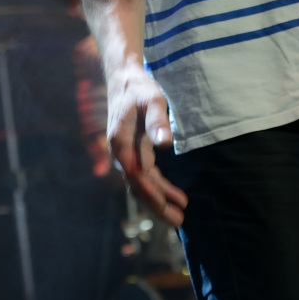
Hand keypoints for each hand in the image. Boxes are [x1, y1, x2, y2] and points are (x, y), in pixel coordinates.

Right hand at [106, 61, 187, 226]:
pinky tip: (170, 195)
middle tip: (179, 221)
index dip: (154, 193)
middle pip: (137, 185)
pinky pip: (142, 175)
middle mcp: (119, 151)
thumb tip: (165, 144)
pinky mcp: (131, 151)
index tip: (172, 206)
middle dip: (157, 205)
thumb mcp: (152, 100)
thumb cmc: (139, 88)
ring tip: (178, 215)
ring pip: (139, 183)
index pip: (137, 174)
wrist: (124, 78)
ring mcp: (124, 152)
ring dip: (157, 200)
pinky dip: (156, 187)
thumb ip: (158, 121)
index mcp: (121, 141)